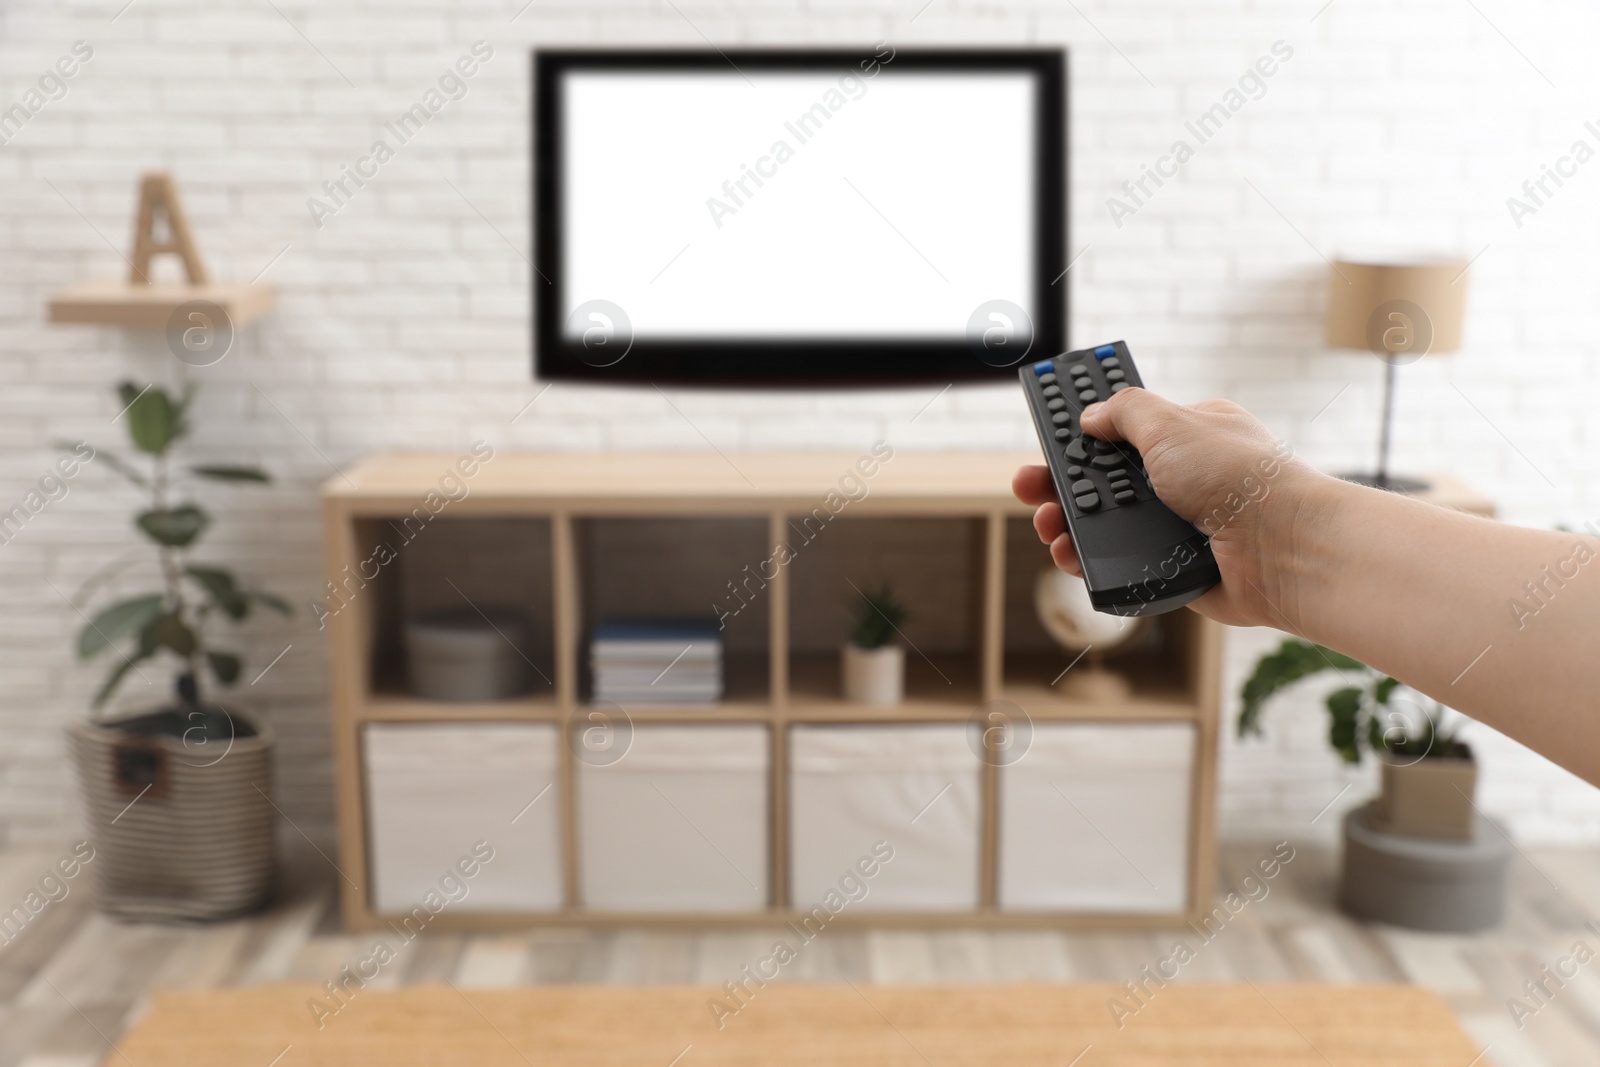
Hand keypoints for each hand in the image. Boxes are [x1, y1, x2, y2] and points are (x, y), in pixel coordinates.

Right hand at [1013, 387, 1328, 627]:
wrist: (1281, 548)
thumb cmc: (1239, 478)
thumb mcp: (1173, 423)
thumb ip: (1125, 413)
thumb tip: (1092, 416)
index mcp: (1186, 438)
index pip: (1123, 430)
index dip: (1084, 431)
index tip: (1049, 433)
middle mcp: (1181, 481)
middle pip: (1104, 481)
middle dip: (1060, 482)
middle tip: (1028, 485)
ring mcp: (1174, 527)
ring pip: (1105, 526)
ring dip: (1068, 524)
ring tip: (1048, 526)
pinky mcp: (1170, 569)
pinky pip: (1118, 564)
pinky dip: (1090, 561)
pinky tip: (1071, 556)